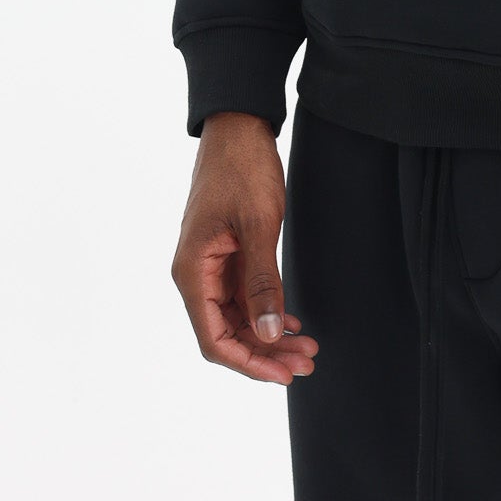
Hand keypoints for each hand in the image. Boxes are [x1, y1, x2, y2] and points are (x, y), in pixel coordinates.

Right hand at [171, 111, 319, 384]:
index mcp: (193, 272)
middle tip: (306, 363)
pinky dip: (267, 310)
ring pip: (238, 316)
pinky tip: (292, 320)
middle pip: (228, 333)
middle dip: (266, 352)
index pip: (214, 339)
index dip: (248, 363)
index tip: (282, 374)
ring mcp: (212, 264)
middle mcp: (197, 274)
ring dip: (269, 334)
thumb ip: (261, 281)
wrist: (239, 127)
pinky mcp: (227, 253)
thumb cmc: (243, 169)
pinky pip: (244, 294)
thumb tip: (265, 333)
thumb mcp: (258, 225)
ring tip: (307, 347)